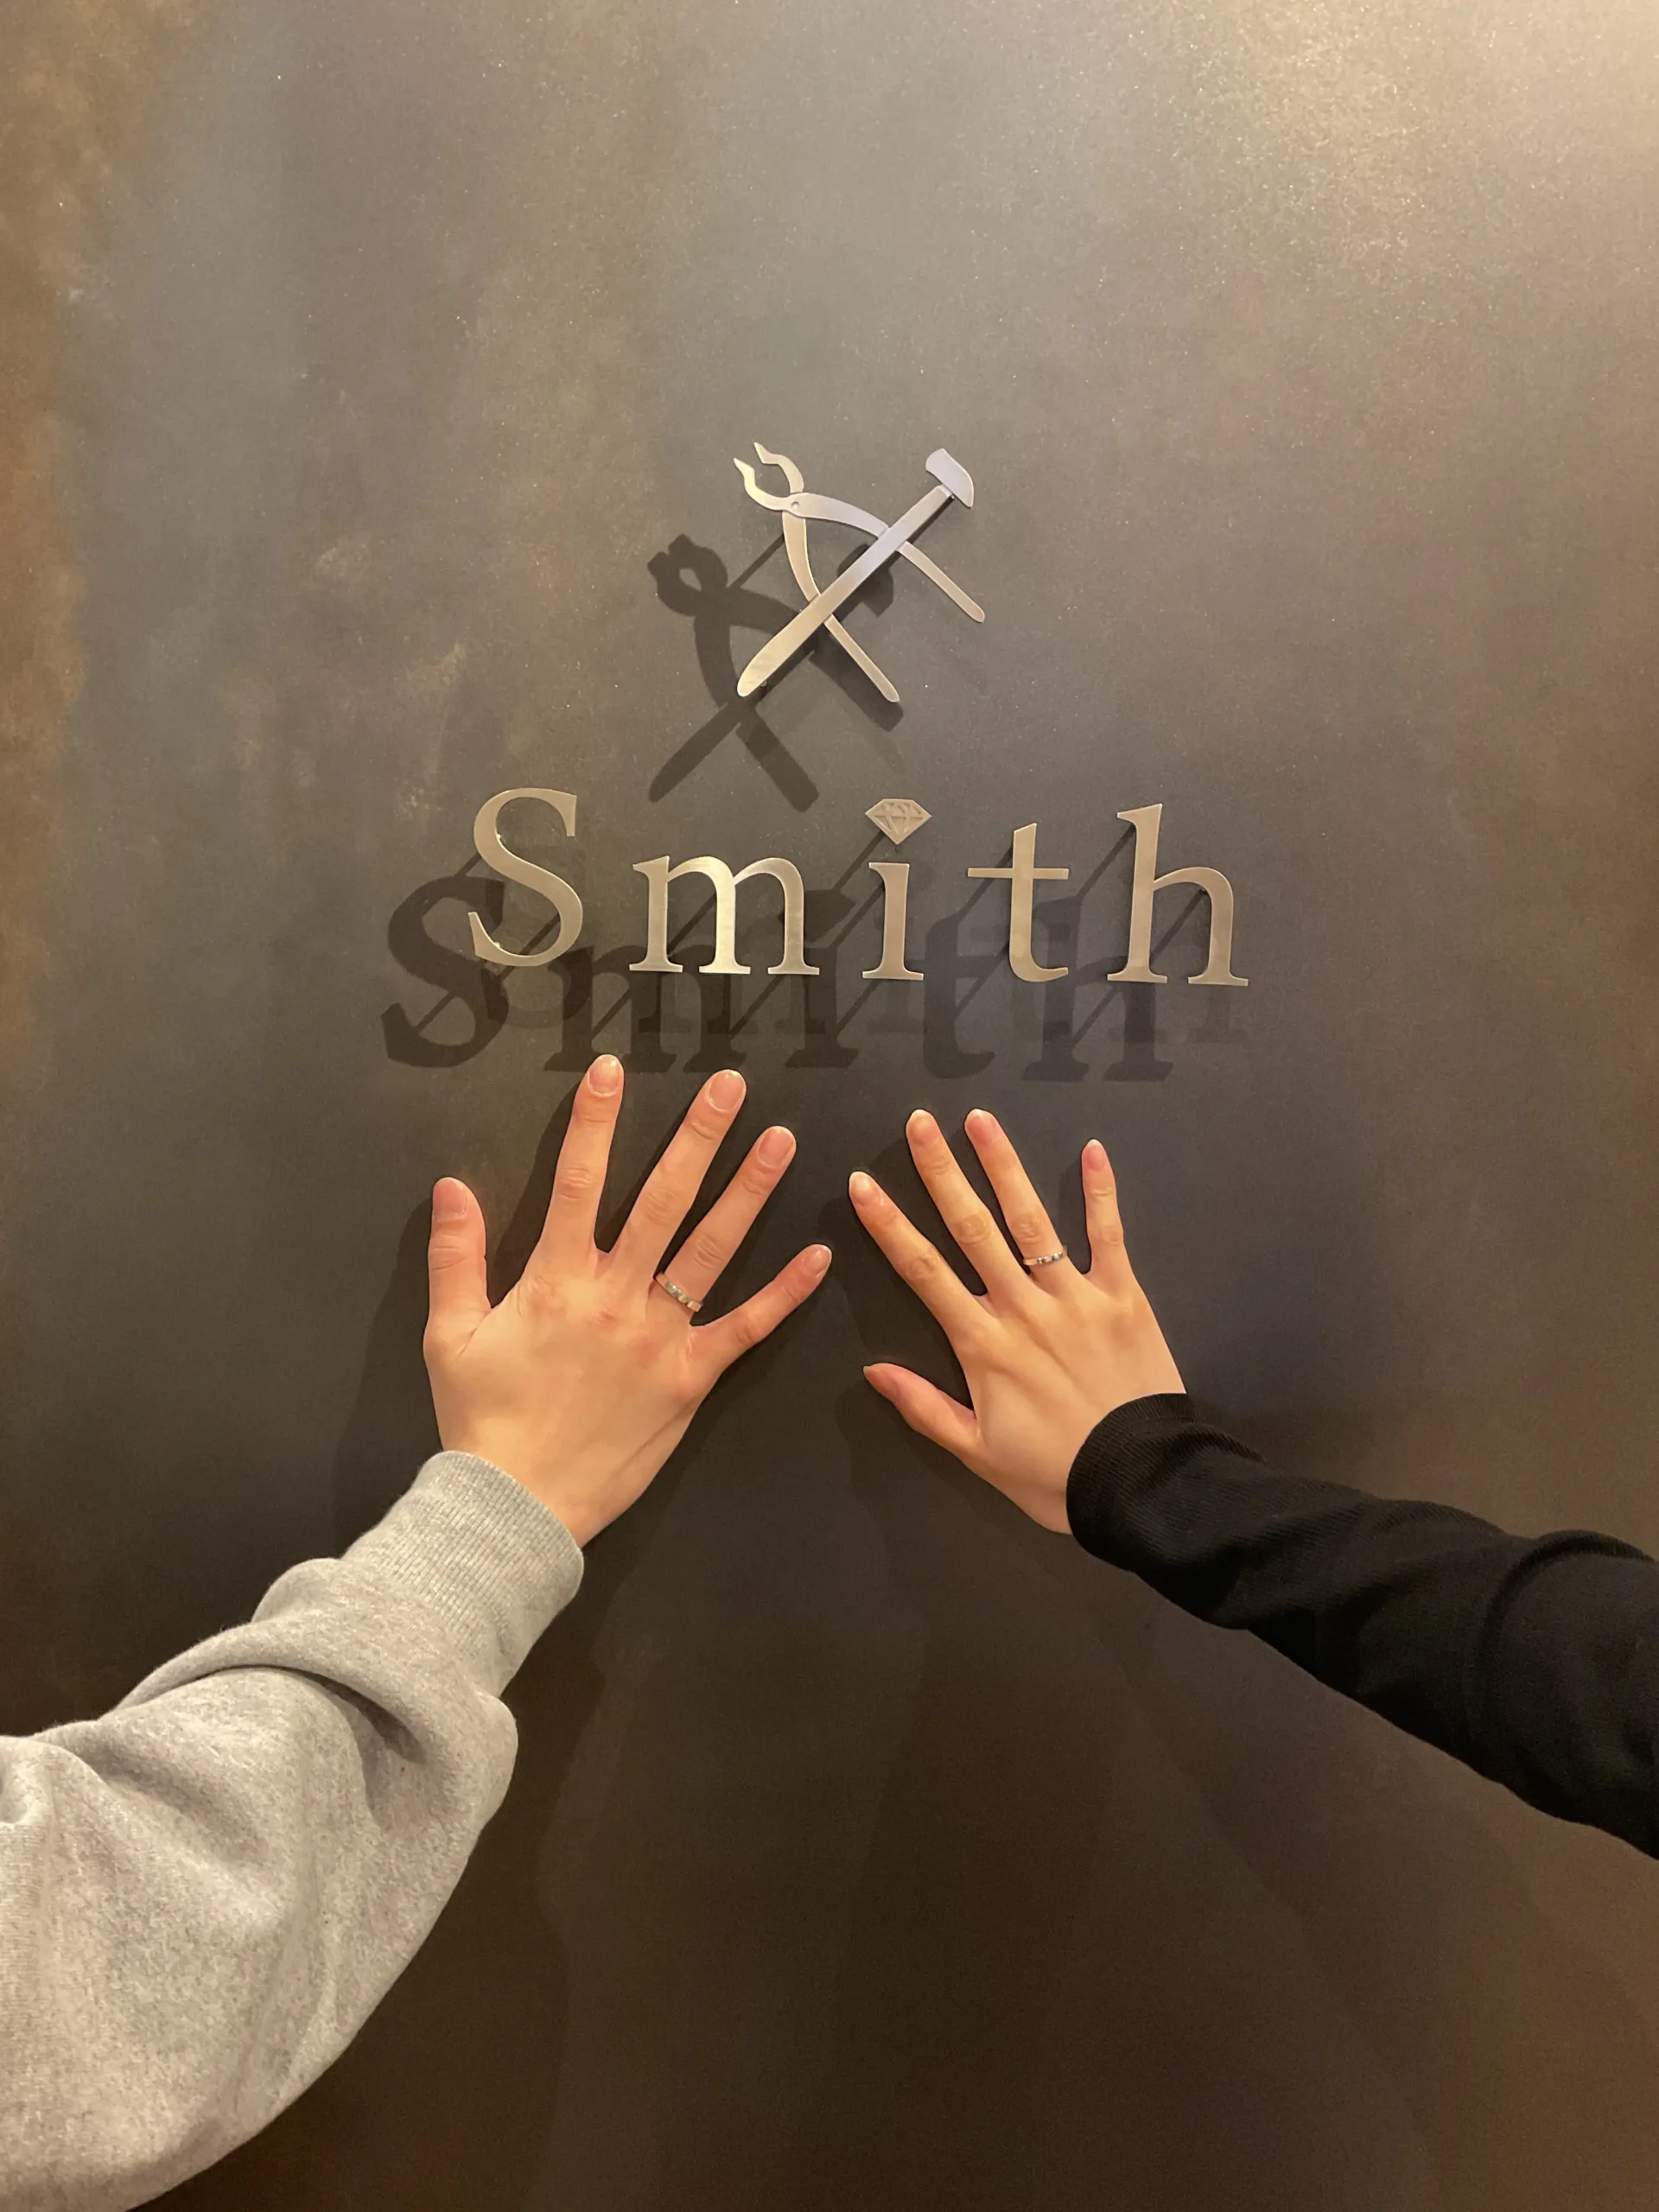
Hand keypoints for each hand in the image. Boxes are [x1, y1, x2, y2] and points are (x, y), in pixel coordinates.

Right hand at [423, 1055, 830, 1543]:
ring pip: (711, 1250)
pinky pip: (746, 1329)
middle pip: (662, 1200)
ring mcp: (660, 1338)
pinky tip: (817, 1255)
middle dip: (697, 1137)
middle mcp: (615, 1297)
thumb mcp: (449, 1336)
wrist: (516, 1507)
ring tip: (781, 1140)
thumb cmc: (481, 1421)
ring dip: (749, 1192)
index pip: (577, 1182)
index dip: (594, 1122)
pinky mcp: (691, 1380)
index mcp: (555, 1281)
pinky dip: (784, 1294)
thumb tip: (452, 1186)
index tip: (612, 1070)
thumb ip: (455, 1257)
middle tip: (731, 1085)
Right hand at [851, 1111, 1181, 1530]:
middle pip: (972, 1229)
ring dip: (1004, 1166)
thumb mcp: (976, 1452)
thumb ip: (924, 1406)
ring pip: (1031, 1221)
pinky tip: (1091, 1148)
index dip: (889, 1225)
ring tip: (979, 1120)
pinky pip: (1109, 1235)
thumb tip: (872, 1370)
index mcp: (982, 1344)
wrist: (1140, 1484)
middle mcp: (1022, 1308)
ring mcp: (1075, 1297)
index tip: (862, 1183)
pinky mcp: (1123, 1297)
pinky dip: (1101, 1191)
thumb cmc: (1054, 1475)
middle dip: (941, 1173)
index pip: (923, 1271)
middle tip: (919, 1124)